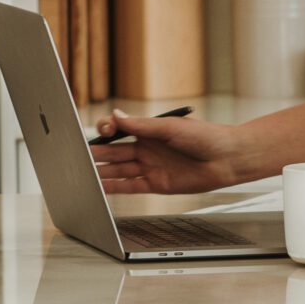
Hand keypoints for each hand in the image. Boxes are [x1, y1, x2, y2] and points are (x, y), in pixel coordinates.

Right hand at [90, 111, 241, 194]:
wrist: (227, 158)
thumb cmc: (205, 137)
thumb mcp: (170, 128)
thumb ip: (141, 126)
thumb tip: (117, 116)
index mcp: (149, 131)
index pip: (120, 130)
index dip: (107, 131)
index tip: (102, 131)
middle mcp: (147, 149)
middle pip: (115, 152)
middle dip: (96, 154)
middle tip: (77, 155)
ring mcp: (151, 166)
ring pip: (119, 170)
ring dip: (101, 172)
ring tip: (82, 173)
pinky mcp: (156, 184)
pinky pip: (130, 186)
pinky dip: (115, 187)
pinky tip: (100, 187)